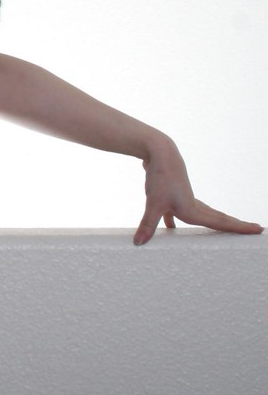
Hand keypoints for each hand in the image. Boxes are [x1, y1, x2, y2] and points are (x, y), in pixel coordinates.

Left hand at [135, 140, 262, 244]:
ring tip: (222, 231)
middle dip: (234, 226)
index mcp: (192, 210)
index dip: (239, 228)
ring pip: (201, 214)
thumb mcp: (153, 203)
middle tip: (254, 229)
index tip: (259, 229)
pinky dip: (176, 221)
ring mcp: (182, 198)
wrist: (158, 152)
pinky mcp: (171, 194)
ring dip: (211, 223)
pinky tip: (170, 228)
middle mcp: (191, 205)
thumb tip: (138, 243)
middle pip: (217, 219)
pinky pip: (178, 212)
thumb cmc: (161, 176)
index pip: (221, 223)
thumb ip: (148, 225)